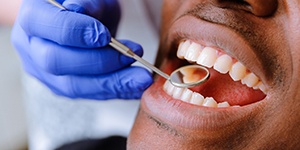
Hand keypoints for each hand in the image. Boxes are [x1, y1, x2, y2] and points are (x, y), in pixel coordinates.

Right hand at [11, 0, 152, 99]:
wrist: (82, 23)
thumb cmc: (87, 5)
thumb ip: (87, 3)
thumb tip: (79, 10)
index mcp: (33, 18)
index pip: (46, 27)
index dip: (76, 32)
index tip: (105, 35)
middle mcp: (31, 48)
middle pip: (56, 62)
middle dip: (98, 61)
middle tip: (131, 55)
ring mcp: (44, 72)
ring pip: (74, 86)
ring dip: (112, 83)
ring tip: (141, 78)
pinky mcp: (62, 87)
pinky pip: (88, 94)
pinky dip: (115, 91)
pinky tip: (135, 87)